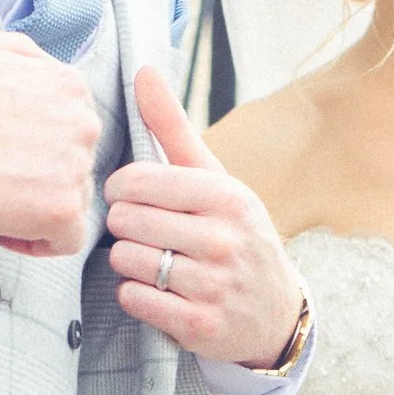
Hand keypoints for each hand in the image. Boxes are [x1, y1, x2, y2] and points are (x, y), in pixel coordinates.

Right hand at [0, 28, 101, 254]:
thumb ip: (24, 58)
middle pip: (76, 160)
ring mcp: (75, 167)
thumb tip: (39, 76)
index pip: (73, 123)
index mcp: (68, 85)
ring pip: (74, 198)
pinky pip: (68, 239)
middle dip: (42, 172)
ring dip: (40, 204)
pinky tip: (6, 231)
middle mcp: (82, 123)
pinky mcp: (61, 208)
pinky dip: (41, 241)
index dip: (42, 142)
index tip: (11, 153)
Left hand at [105, 68, 304, 365]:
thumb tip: (143, 69)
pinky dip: (134, 292)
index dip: (120, 188)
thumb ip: (173, 126)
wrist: (274, 312)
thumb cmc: (233, 233)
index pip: (139, 181)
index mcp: (227, 197)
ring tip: (150, 258)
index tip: (128, 194)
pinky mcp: (199, 325)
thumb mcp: (215, 178)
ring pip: (126, 260)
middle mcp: (224, 240)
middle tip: (141, 230)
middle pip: (126, 221)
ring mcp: (214, 286)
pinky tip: (155, 287)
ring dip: (127, 260)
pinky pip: (133, 298)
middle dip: (124, 225)